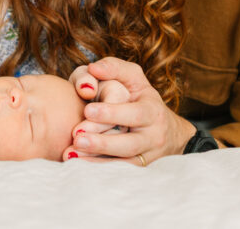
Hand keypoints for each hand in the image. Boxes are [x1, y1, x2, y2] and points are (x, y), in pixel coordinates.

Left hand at [65, 57, 195, 164]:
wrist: (167, 131)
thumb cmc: (139, 98)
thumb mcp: (134, 78)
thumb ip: (114, 68)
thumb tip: (93, 68)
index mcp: (152, 111)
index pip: (135, 114)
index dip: (112, 113)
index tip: (87, 110)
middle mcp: (153, 136)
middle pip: (130, 143)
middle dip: (103, 142)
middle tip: (77, 137)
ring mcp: (147, 156)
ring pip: (124, 162)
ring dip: (97, 160)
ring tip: (72, 154)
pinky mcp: (139, 170)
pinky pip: (120, 172)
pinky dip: (100, 170)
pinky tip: (78, 166)